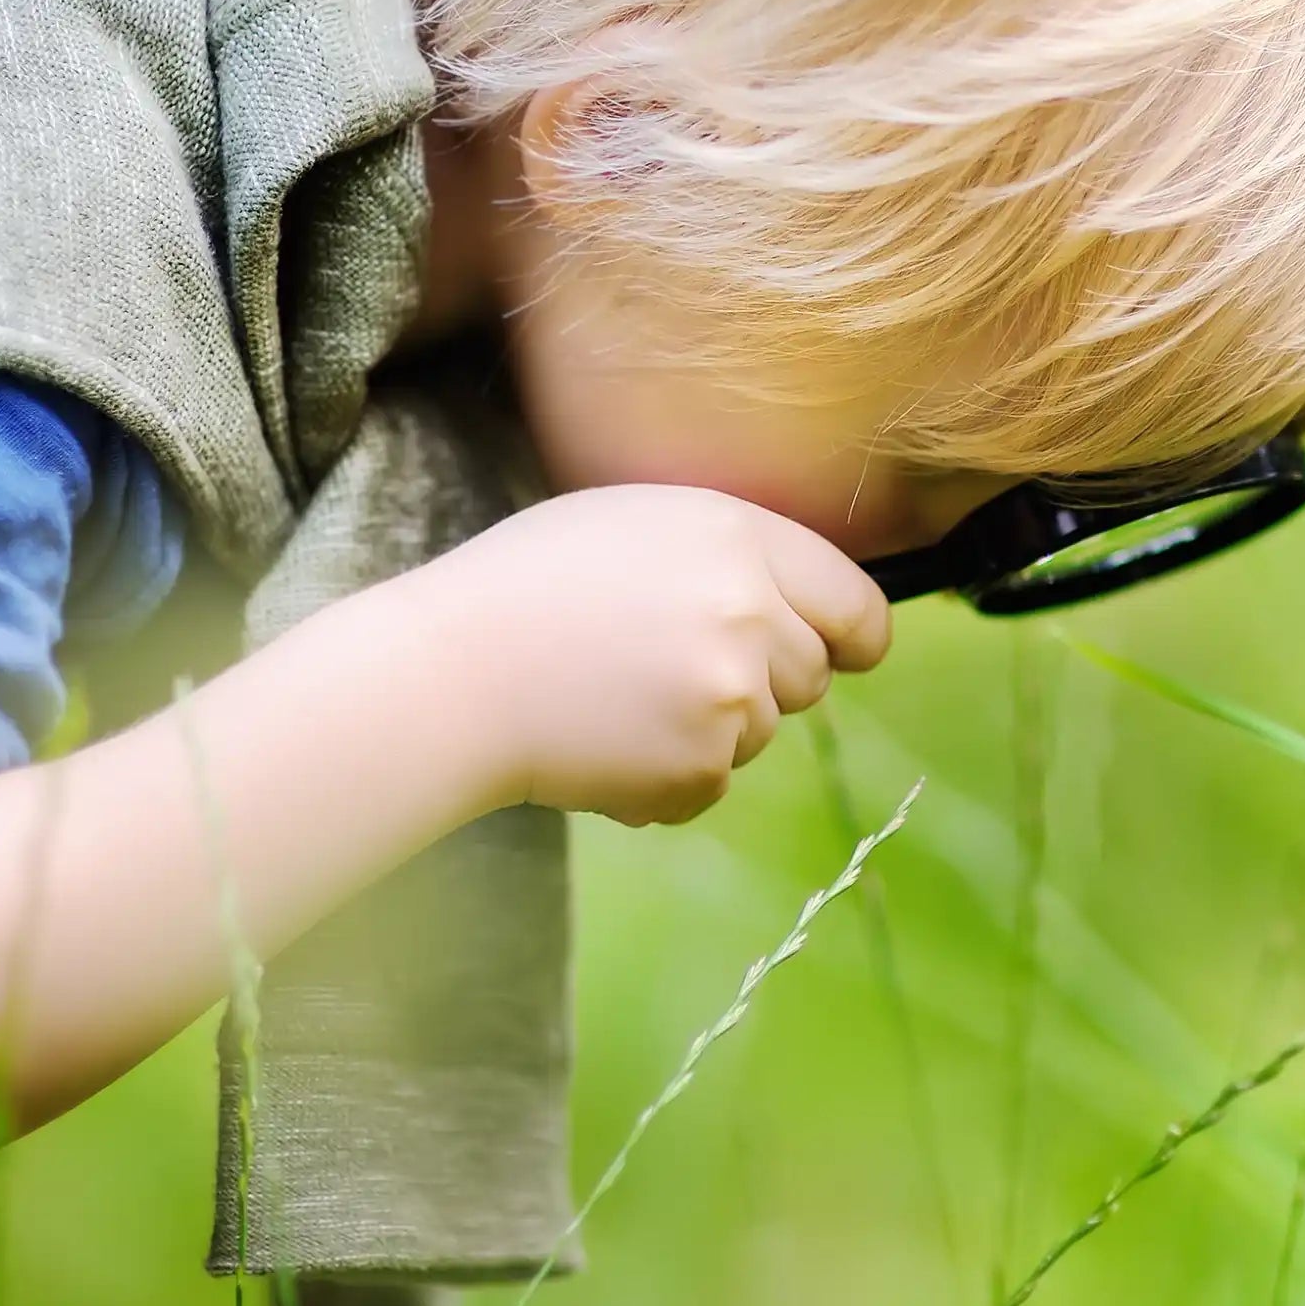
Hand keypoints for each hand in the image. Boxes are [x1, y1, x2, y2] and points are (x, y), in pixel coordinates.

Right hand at [414, 484, 890, 824]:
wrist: (450, 675)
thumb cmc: (528, 584)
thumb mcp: (641, 522)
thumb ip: (733, 555)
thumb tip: (804, 606)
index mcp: (741, 540)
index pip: (855, 604)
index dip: (853, 634)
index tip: (846, 649)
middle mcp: (753, 617)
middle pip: (811, 675)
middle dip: (762, 679)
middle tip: (671, 667)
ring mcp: (731, 700)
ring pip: (761, 733)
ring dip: (711, 728)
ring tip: (621, 698)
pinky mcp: (699, 770)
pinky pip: (712, 782)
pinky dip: (669, 775)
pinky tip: (605, 740)